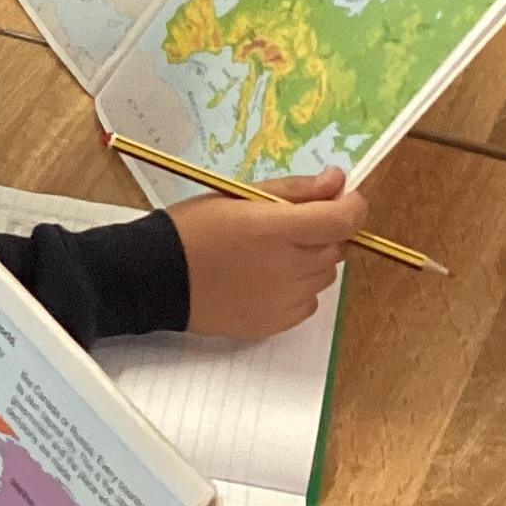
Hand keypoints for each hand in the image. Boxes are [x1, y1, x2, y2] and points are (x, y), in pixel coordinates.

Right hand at [173, 169, 365, 338]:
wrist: (154, 279)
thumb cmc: (191, 231)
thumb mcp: (237, 197)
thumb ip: (293, 190)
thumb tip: (337, 182)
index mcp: (277, 230)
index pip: (344, 220)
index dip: (352, 206)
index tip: (342, 199)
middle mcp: (287, 267)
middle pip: (335, 247)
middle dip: (321, 233)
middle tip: (283, 229)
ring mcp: (283, 300)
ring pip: (322, 276)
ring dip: (307, 262)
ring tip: (267, 258)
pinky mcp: (275, 323)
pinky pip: (307, 303)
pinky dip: (295, 290)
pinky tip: (262, 281)